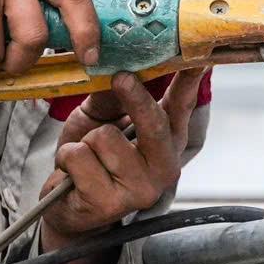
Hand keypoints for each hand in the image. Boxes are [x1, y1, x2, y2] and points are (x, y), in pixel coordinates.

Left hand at [37, 70, 204, 263]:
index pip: (182, 106)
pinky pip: (80, 157)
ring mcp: (140, 189)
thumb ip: (113, 94)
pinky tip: (73, 175)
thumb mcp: (100, 117)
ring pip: (106, 137)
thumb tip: (122, 65)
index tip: (198, 57)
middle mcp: (163, 168)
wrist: (64, 205)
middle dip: (133, 97)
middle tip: (121, 78)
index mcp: (167, 142)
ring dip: (85, 142)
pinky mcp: (111, 203)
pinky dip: (68, 158)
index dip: (189, 80)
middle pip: (154, 122)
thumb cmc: (88, 159)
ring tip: (85, 158)